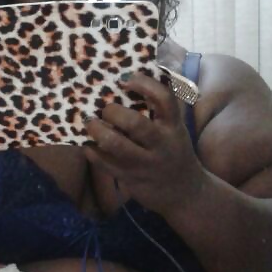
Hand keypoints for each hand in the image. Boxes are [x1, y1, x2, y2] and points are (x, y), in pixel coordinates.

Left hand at [84, 72, 205, 214]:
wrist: (184, 193)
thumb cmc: (173, 152)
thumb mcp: (175, 130)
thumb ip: (159, 111)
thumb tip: (129, 81)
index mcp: (174, 127)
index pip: (164, 100)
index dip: (145, 85)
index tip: (125, 78)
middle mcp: (161, 145)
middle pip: (136, 124)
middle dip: (114, 113)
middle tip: (104, 109)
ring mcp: (145, 164)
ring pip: (117, 146)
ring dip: (98, 131)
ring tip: (89, 123)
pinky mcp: (130, 179)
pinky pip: (105, 164)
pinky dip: (92, 152)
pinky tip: (87, 145)